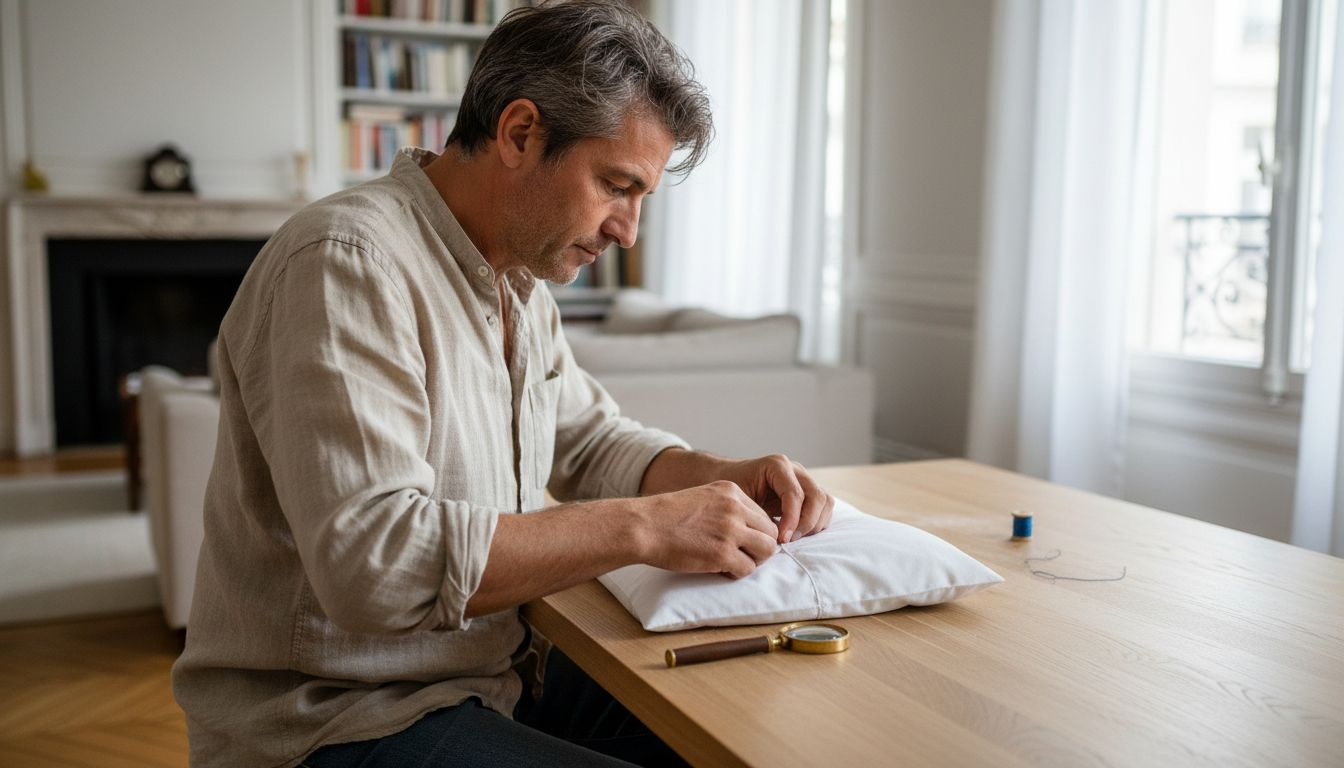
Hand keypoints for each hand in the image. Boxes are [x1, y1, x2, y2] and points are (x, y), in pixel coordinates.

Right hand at [637, 481, 779, 578]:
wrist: (644, 526)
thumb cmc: (667, 516)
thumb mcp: (702, 498)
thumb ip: (726, 508)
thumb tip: (746, 529)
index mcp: (731, 492)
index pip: (763, 515)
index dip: (756, 532)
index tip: (742, 541)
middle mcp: (735, 508)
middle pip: (770, 532)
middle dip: (760, 547)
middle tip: (742, 555)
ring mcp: (730, 531)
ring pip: (767, 550)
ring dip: (754, 560)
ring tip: (734, 563)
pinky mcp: (723, 553)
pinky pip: (748, 568)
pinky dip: (737, 573)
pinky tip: (721, 570)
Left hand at [722, 455, 834, 543]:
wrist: (727, 478)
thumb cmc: (730, 488)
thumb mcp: (737, 498)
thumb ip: (755, 513)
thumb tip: (772, 537)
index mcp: (777, 465)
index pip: (795, 494)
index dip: (792, 520)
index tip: (782, 539)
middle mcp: (795, 469)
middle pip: (817, 497)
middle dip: (806, 523)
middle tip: (789, 540)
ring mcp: (804, 479)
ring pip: (825, 501)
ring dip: (814, 524)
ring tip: (793, 538)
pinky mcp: (808, 491)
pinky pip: (824, 507)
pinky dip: (816, 523)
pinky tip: (797, 533)